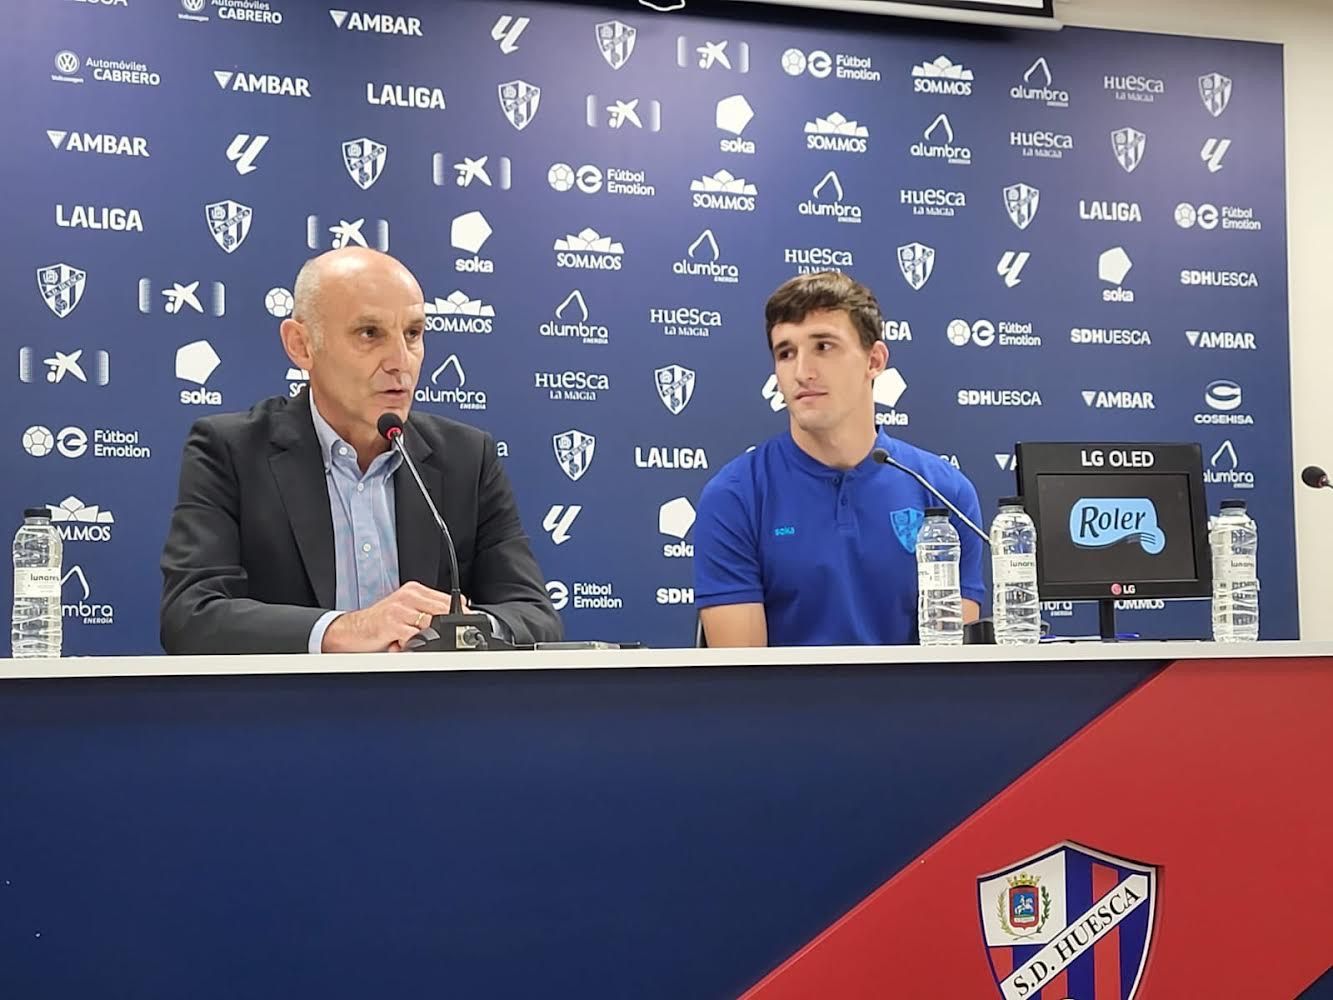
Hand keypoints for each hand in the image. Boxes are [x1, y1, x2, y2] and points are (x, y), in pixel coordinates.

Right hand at [321, 582, 469, 652]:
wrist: (350, 631)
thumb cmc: (380, 625)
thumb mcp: (406, 614)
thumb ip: (427, 614)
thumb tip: (455, 621)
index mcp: (415, 591)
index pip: (449, 599)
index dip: (461, 614)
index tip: (468, 626)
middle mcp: (408, 596)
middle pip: (443, 610)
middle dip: (451, 627)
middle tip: (454, 639)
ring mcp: (400, 608)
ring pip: (431, 624)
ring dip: (430, 639)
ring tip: (420, 644)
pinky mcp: (391, 623)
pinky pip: (414, 637)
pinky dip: (414, 646)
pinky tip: (405, 647)